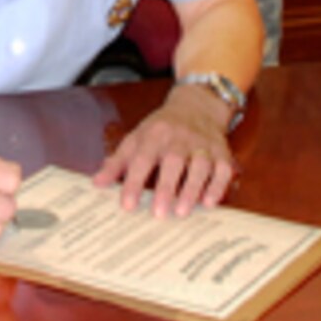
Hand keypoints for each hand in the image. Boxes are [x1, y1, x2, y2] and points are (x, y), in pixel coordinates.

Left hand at [91, 85, 236, 218]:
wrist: (197, 105)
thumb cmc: (162, 128)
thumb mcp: (137, 138)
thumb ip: (118, 162)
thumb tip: (97, 183)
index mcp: (154, 134)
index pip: (142, 158)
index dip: (134, 182)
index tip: (127, 205)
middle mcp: (179, 137)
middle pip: (173, 161)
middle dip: (166, 187)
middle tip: (159, 214)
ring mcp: (202, 144)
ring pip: (200, 165)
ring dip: (192, 189)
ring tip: (182, 212)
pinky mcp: (221, 152)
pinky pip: (222, 168)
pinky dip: (217, 186)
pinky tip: (209, 203)